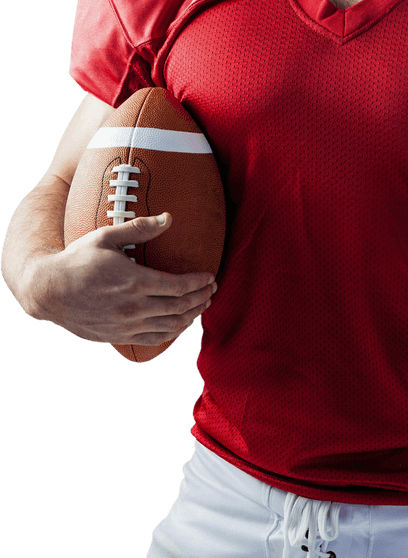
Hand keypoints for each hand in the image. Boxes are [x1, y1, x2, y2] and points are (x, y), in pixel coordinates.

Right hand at [27, 213, 216, 346]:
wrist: (47, 291)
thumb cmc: (76, 260)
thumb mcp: (106, 237)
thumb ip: (140, 228)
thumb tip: (169, 218)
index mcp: (134, 282)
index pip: (179, 286)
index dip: (199, 283)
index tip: (210, 277)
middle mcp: (133, 308)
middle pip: (180, 308)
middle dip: (201, 298)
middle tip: (211, 290)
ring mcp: (126, 326)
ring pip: (170, 326)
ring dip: (192, 317)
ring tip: (202, 306)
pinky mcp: (118, 337)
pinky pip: (154, 339)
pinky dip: (172, 332)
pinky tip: (179, 323)